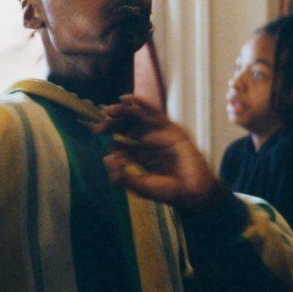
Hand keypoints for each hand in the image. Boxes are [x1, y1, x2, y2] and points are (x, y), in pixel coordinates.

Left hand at [92, 96, 225, 211]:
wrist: (193, 191)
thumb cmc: (168, 191)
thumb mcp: (140, 186)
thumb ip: (122, 177)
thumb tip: (106, 160)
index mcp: (140, 156)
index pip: (120, 145)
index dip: (110, 143)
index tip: (102, 144)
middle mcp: (148, 143)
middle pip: (126, 129)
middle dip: (112, 125)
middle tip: (99, 127)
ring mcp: (159, 135)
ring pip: (138, 119)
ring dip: (123, 112)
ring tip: (109, 110)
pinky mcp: (171, 129)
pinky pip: (155, 113)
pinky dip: (142, 105)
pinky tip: (128, 100)